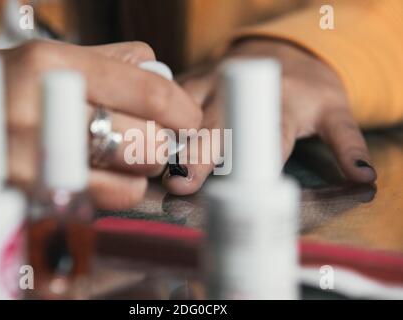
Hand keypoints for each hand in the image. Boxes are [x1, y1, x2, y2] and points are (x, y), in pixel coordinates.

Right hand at [2, 40, 201, 208]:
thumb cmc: (5, 94)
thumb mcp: (44, 61)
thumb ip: (107, 60)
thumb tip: (159, 69)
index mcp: (50, 66)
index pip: (149, 93)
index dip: (182, 110)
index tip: (189, 118)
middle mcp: (39, 114)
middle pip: (146, 141)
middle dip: (158, 145)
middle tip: (149, 141)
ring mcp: (31, 166)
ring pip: (129, 183)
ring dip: (136, 174)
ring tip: (117, 160)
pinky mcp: (28, 204)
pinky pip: (100, 207)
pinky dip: (113, 195)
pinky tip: (97, 178)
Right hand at [163, 39, 375, 194]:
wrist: (279, 53)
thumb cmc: (305, 91)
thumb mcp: (334, 113)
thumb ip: (347, 144)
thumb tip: (365, 179)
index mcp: (279, 103)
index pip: (267, 135)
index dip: (251, 160)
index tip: (235, 185)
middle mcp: (239, 91)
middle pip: (215, 126)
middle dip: (198, 155)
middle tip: (180, 183)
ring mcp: (209, 84)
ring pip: (181, 110)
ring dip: (167, 139)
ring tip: (148, 166)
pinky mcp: (188, 82)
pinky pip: (164, 102)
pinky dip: (153, 123)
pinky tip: (139, 144)